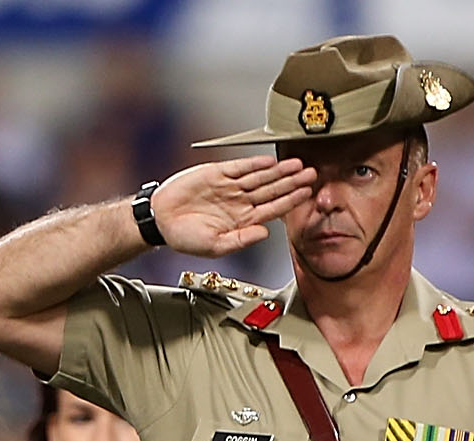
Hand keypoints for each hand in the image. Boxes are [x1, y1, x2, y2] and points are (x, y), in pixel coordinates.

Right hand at [149, 158, 317, 258]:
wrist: (160, 220)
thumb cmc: (185, 237)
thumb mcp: (215, 247)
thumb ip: (241, 240)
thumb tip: (266, 233)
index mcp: (242, 220)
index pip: (272, 209)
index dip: (290, 201)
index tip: (306, 194)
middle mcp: (240, 201)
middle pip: (271, 190)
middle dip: (292, 182)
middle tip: (312, 174)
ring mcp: (230, 186)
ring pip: (260, 177)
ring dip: (278, 171)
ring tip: (297, 165)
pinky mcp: (217, 173)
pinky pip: (240, 167)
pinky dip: (254, 164)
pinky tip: (269, 161)